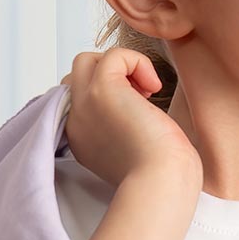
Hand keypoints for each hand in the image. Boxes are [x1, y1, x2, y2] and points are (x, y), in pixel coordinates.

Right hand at [58, 49, 201, 189]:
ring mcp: (84, 105)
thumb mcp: (134, 148)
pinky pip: (114, 55)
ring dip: (119, 67)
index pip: (80, 99)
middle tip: (140, 98)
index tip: (137, 112)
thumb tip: (137, 101)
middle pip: (78, 75)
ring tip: (146, 92)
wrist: (162, 184)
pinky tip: (154, 88)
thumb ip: (124, 126)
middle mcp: (76, 122)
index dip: (108, 94)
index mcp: (81, 139)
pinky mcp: (101, 90)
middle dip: (110, 77)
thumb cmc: (162, 175)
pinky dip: (137, 62)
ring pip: (86, 60)